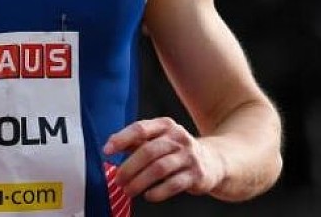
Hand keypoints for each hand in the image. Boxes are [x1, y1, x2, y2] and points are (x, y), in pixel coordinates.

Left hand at [104, 117, 224, 201]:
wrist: (213, 161)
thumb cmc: (177, 150)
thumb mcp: (159, 139)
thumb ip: (136, 141)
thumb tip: (110, 144)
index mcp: (165, 125)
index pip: (140, 128)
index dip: (122, 139)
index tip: (107, 150)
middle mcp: (178, 137)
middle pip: (148, 151)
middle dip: (129, 167)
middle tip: (118, 180)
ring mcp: (189, 156)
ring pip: (159, 168)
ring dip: (140, 181)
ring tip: (128, 190)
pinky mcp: (197, 174)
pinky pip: (174, 184)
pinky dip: (158, 192)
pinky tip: (148, 196)